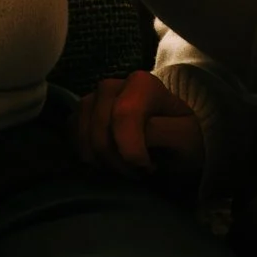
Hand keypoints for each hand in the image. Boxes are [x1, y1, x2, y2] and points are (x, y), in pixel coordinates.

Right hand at [71, 70, 204, 190]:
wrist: (172, 135)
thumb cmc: (181, 136)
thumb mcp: (185, 136)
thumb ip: (161, 132)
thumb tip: (136, 136)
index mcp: (141, 84)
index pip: (124, 116)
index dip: (133, 152)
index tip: (150, 168)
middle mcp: (111, 85)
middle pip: (100, 131)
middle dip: (118, 162)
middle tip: (140, 172)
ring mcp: (91, 99)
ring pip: (82, 136)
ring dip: (103, 162)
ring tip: (126, 167)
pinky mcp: (80, 115)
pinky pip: (71, 138)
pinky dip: (87, 157)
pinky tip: (109, 162)